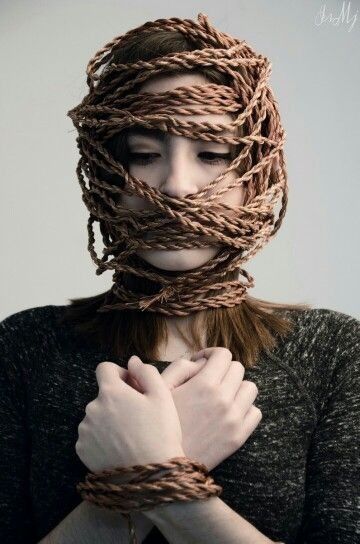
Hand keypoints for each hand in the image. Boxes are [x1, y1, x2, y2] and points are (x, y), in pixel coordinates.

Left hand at [75, 356, 184, 474]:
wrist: (151, 479)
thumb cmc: (160, 434)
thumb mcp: (162, 396)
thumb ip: (146, 372)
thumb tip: (132, 361)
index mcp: (110, 392)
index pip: (104, 368)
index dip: (119, 374)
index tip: (132, 387)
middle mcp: (92, 408)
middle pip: (102, 394)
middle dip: (117, 399)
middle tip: (137, 415)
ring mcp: (85, 431)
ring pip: (97, 416)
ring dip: (109, 419)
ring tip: (131, 435)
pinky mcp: (82, 450)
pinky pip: (91, 436)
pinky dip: (102, 438)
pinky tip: (121, 447)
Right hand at [161, 347, 261, 470]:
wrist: (164, 463)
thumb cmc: (158, 422)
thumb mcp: (160, 388)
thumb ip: (181, 367)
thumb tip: (203, 362)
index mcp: (204, 384)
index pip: (223, 354)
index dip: (211, 354)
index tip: (202, 362)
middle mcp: (223, 399)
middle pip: (238, 369)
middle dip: (223, 369)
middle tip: (209, 378)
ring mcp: (234, 419)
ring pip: (250, 388)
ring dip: (236, 387)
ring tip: (221, 394)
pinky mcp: (239, 437)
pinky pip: (255, 412)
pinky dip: (245, 408)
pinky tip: (229, 411)